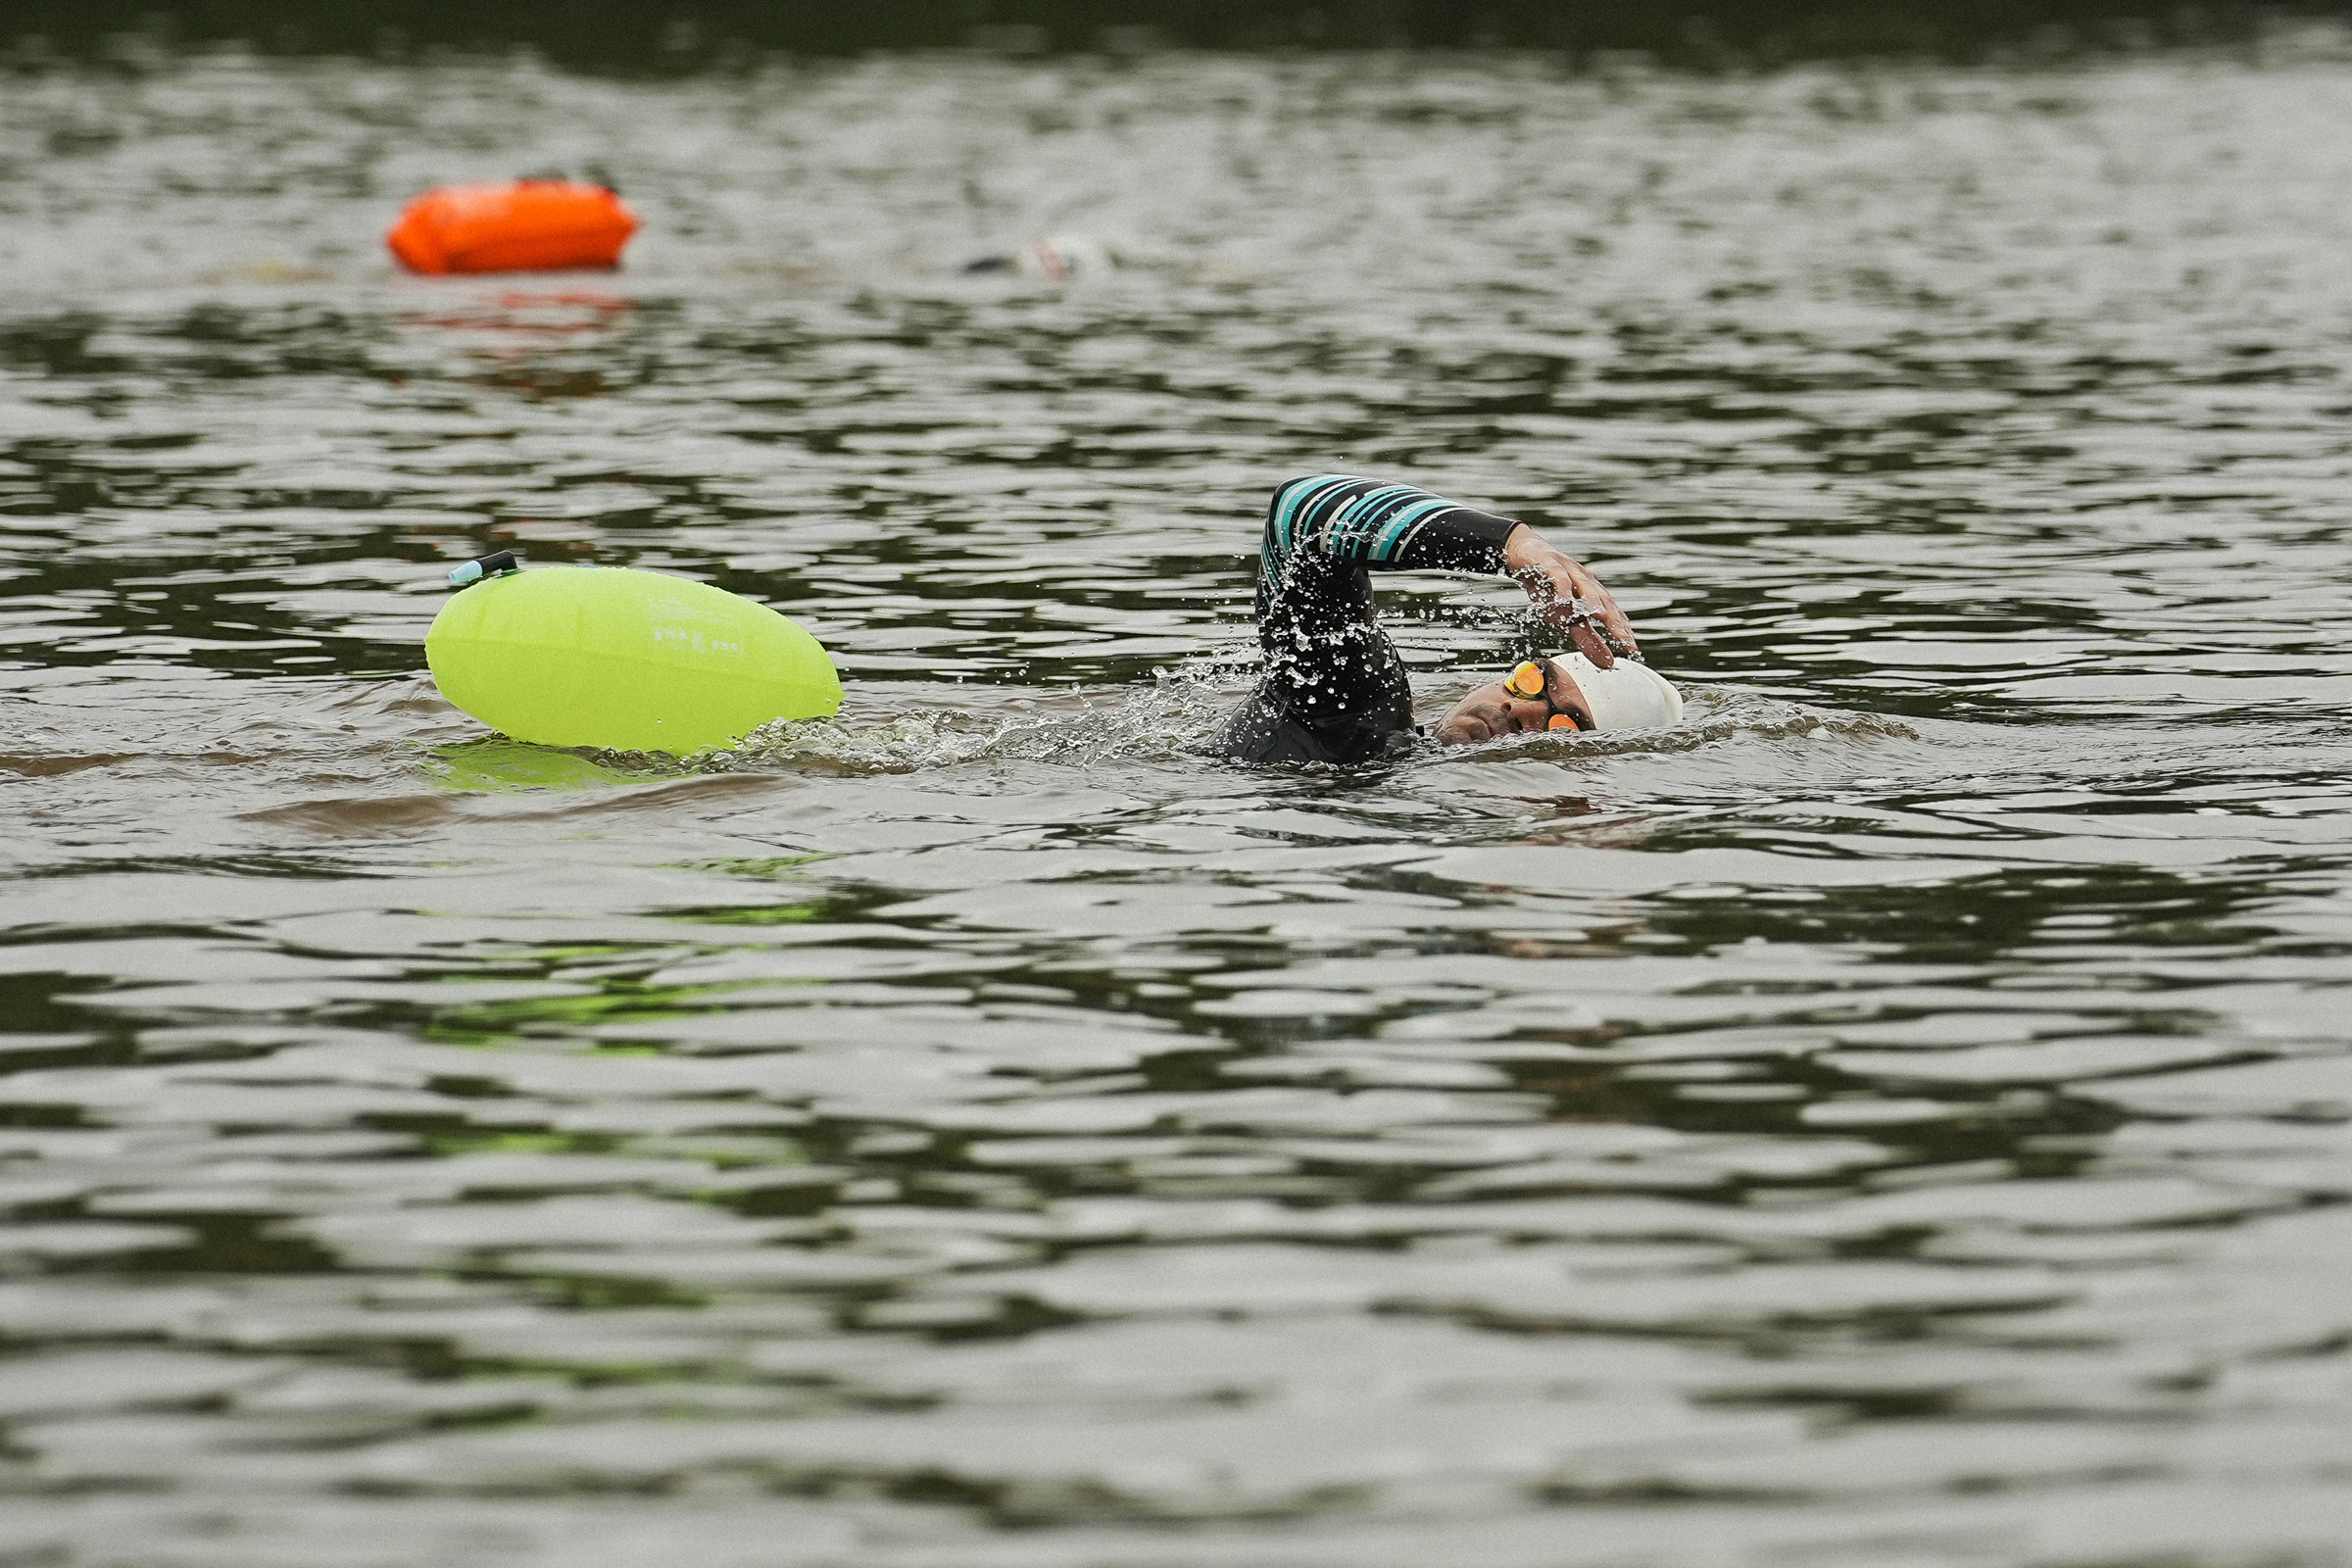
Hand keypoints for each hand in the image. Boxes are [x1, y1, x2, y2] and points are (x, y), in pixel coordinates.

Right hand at [1500, 524, 1638, 667]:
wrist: (1524, 555)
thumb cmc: (1549, 590)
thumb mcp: (1567, 619)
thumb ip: (1588, 640)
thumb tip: (1608, 663)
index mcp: (1594, 594)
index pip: (1613, 613)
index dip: (1623, 630)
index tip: (1631, 649)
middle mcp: (1586, 581)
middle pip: (1604, 600)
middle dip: (1614, 619)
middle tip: (1623, 638)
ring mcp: (1569, 570)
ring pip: (1584, 585)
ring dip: (1593, 600)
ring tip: (1601, 616)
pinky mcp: (1549, 563)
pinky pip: (1557, 576)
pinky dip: (1562, 587)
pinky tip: (1563, 599)